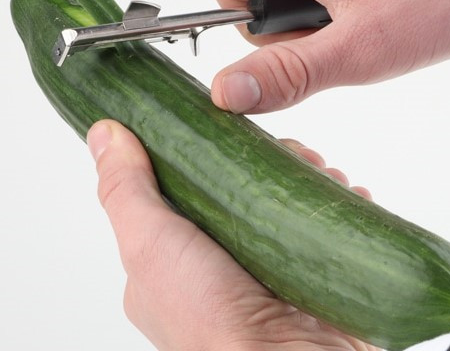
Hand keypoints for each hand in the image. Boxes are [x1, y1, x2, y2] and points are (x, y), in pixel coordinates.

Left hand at [87, 119, 376, 350]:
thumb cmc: (209, 321)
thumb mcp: (150, 246)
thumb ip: (127, 190)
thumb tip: (105, 133)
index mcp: (175, 257)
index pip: (194, 182)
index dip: (218, 149)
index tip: (241, 128)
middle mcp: (221, 260)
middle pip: (247, 185)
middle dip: (276, 160)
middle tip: (300, 154)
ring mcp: (266, 265)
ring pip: (286, 198)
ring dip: (310, 177)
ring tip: (326, 171)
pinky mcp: (306, 270)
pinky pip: (320, 220)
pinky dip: (334, 201)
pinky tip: (343, 191)